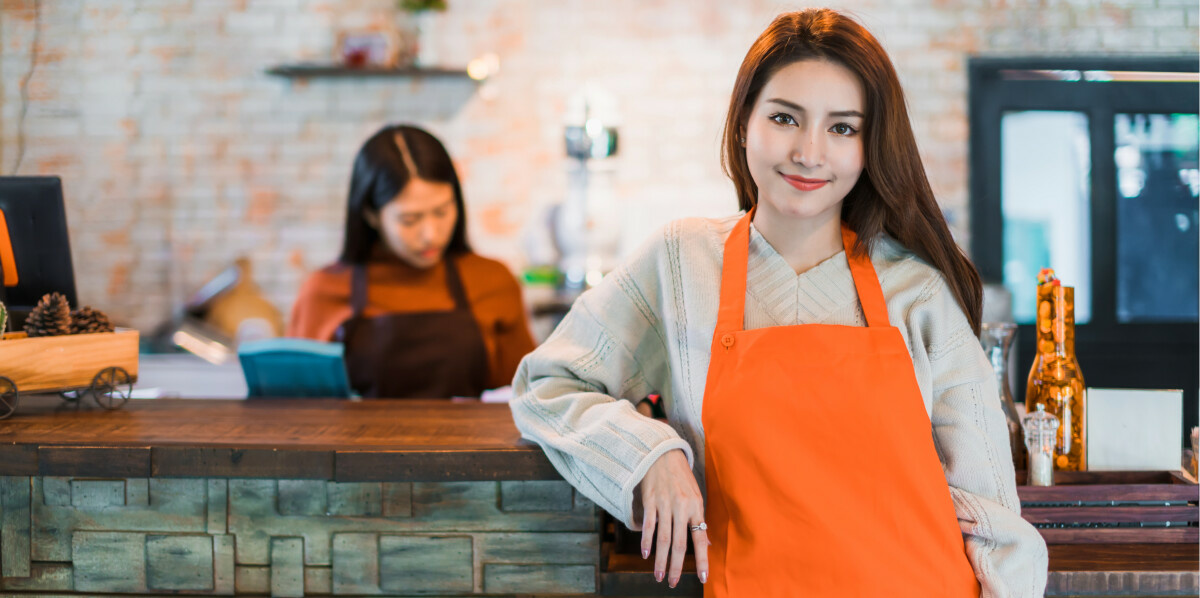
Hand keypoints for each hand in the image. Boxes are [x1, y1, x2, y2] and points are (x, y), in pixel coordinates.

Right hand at [636, 449, 708, 587]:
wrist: (663, 454)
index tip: (703, 578)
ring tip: (658, 576)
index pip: (700, 538)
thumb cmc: (682, 477)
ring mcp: (665, 504)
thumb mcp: (696, 496)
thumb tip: (708, 543)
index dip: (702, 560)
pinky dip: (646, 541)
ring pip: (663, 538)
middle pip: (679, 543)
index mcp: (696, 507)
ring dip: (660, 560)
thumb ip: (699, 519)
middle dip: (675, 566)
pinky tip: (646, 554)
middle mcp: (682, 507)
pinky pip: (648, 525)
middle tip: (672, 583)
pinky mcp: (650, 500)